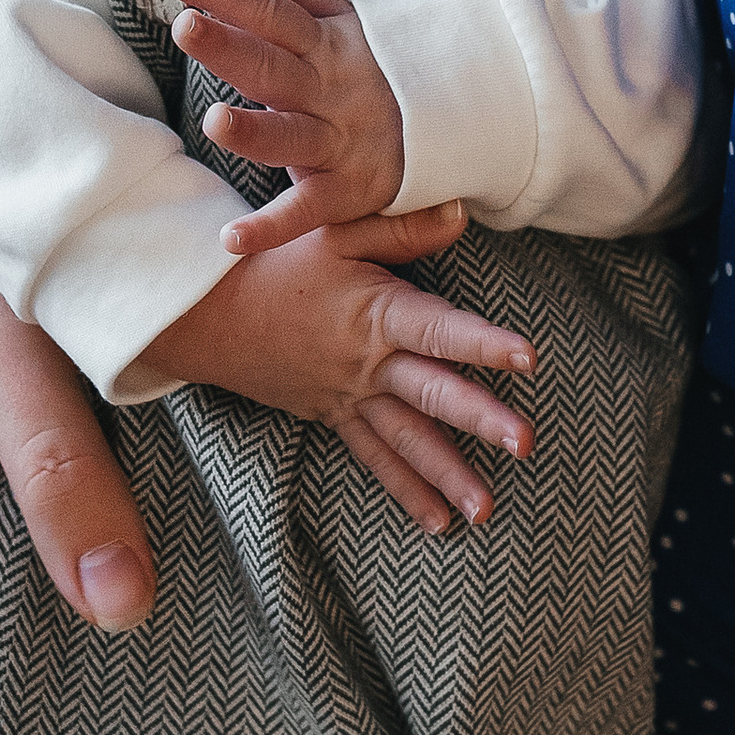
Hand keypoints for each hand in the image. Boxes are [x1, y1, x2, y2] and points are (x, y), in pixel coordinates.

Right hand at [130, 206, 534, 532]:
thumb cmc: (273, 266)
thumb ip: (401, 229)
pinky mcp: (334, 416)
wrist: (206, 315)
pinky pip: (374, 458)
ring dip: (449, 476)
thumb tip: (462, 213)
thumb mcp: (333, 233)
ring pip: (407, 440)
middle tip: (525, 444)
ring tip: (486, 511)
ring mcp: (350, 396)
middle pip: (432, 393)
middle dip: (481, 419)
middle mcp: (367, 363)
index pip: (439, 329)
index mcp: (375, 313)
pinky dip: (406, 490)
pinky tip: (439, 522)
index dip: (482, 342)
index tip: (527, 358)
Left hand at [165, 0, 405, 254]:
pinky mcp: (349, 191)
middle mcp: (328, 91)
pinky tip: (231, 238)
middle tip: (184, 26)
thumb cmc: (386, 73)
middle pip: (272, 67)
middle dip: (229, 47)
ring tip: (213, 120)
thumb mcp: (352, 25)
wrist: (461, 126)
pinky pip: (306, 210)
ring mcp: (339, 142)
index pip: (270, 11)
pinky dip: (272, 227)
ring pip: (291, 136)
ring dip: (253, 132)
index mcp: (324, 46)